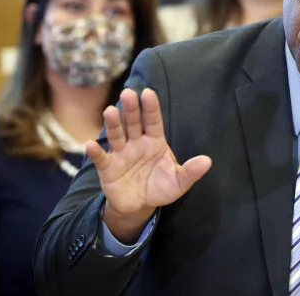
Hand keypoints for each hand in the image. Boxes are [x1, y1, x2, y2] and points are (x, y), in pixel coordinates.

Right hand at [86, 88, 211, 241]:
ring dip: (113, 124)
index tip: (148, 92)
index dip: (151, 108)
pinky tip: (91, 144)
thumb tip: (208, 161)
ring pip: (117, 135)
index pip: (153, 121)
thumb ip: (191, 172)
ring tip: (110, 110)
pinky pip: (101, 158)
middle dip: (131, 109)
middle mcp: (136, 143)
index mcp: (155, 141)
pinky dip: (96, 152)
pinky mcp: (108, 168)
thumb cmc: (160, 187)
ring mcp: (121, 154)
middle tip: (128, 93)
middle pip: (133, 123)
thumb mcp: (179, 182)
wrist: (140, 206)